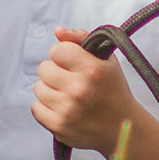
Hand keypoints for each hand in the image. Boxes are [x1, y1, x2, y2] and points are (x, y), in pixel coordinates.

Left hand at [31, 28, 139, 156]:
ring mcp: (67, 109)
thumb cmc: (114, 90)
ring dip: (49, 89)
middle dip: (54, 71)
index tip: (72, 63)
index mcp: (91, 69)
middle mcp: (78, 89)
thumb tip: (58, 30)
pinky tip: (60, 107)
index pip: (57, 50)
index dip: (63, 55)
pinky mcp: (59, 127)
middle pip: (44, 68)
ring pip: (38, 88)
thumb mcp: (107, 59)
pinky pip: (35, 108)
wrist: (123, 128)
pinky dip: (45, 107)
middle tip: (69, 80)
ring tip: (65, 94)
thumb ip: (81, 38)